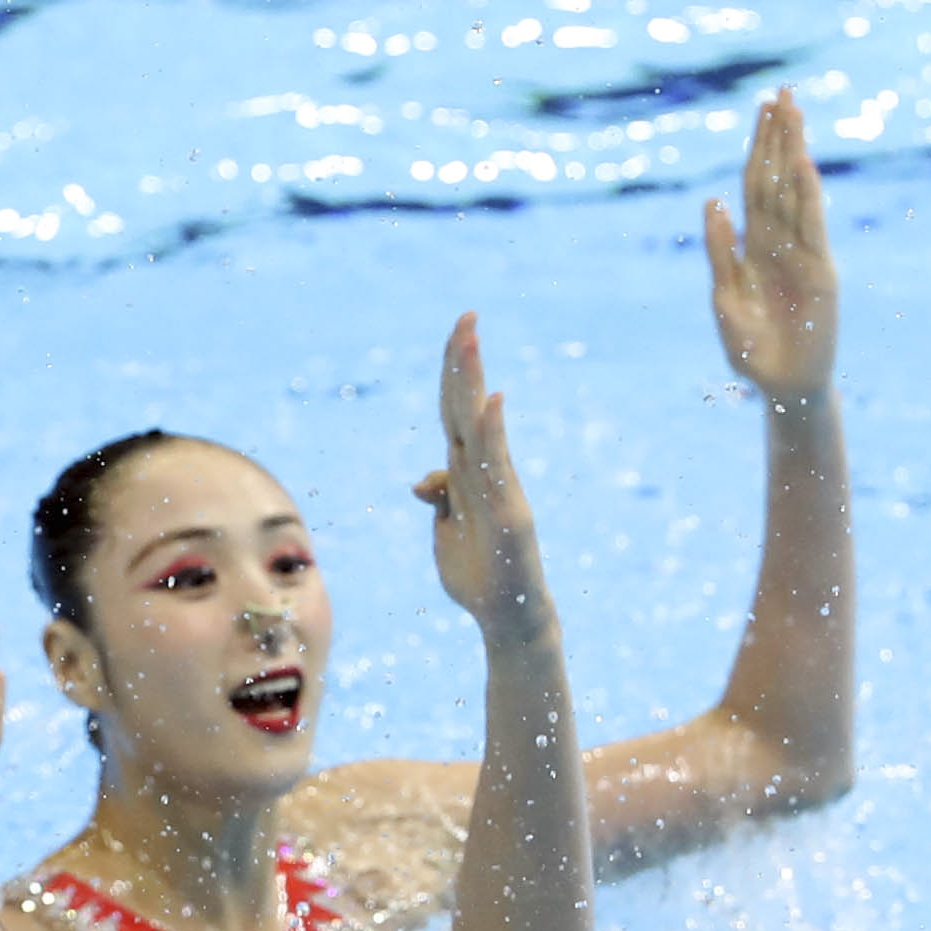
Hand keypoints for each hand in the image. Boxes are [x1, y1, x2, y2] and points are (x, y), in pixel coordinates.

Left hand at [413, 313, 552, 635]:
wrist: (506, 615)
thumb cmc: (478, 572)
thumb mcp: (445, 531)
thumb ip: (439, 498)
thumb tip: (422, 481)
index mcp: (464, 472)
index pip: (453, 412)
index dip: (452, 374)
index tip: (456, 331)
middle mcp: (483, 471)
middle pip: (466, 406)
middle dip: (464, 361)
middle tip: (466, 315)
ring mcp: (497, 487)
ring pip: (479, 425)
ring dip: (473, 381)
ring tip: (471, 340)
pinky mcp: (508, 510)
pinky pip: (496, 465)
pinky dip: (492, 432)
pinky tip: (491, 401)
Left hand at [704, 92, 839, 403]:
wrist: (783, 387)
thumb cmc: (752, 349)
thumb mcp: (725, 299)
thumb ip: (719, 252)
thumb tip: (712, 201)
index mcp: (753, 246)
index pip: (755, 185)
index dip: (759, 147)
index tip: (762, 107)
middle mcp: (779, 241)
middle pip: (778, 177)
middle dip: (780, 135)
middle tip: (782, 91)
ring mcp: (802, 253)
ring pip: (795, 191)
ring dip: (794, 151)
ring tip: (794, 111)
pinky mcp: (820, 272)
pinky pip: (812, 225)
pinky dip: (808, 195)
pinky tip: (804, 164)